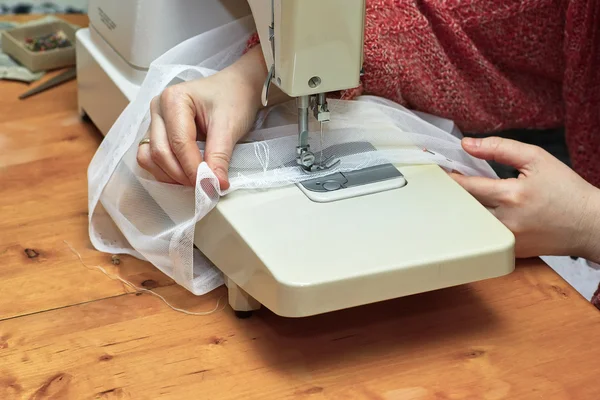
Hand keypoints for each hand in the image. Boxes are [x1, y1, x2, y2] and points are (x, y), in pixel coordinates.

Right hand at [136, 46, 267, 189]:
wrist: (237, 87)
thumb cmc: (234, 98)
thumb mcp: (230, 126)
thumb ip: (219, 156)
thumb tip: (215, 185)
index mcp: (173, 99)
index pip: (178, 143)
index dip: (193, 169)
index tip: (210, 186)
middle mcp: (158, 109)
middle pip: (160, 152)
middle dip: (182, 175)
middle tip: (206, 186)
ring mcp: (155, 121)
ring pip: (150, 158)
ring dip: (171, 176)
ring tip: (197, 181)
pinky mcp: (158, 133)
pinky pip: (152, 158)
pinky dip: (167, 172)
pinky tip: (187, 175)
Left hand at [450, 137, 599, 260]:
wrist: (589, 224)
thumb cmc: (566, 190)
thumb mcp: (536, 159)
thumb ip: (499, 147)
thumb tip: (468, 144)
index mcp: (511, 195)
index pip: (466, 186)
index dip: (449, 177)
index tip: (440, 169)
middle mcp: (504, 221)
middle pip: (463, 206)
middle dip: (454, 192)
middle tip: (450, 180)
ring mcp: (505, 240)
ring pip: (470, 222)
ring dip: (464, 208)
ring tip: (466, 195)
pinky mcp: (508, 251)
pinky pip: (483, 235)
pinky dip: (478, 222)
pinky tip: (482, 212)